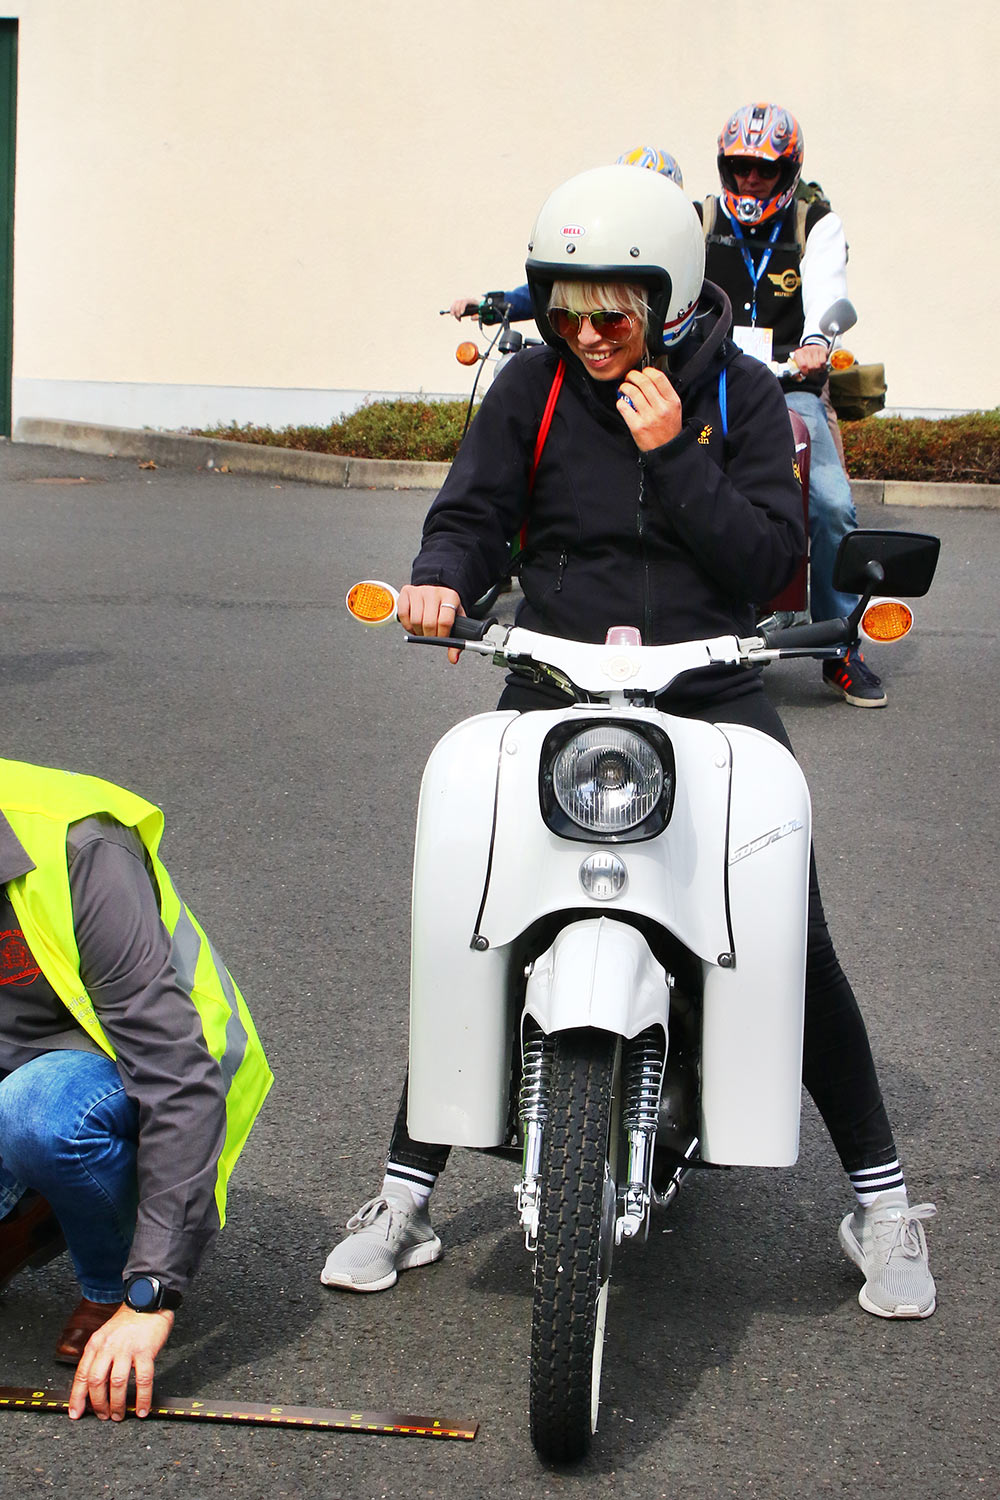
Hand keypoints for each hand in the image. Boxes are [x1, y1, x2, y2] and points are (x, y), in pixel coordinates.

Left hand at [68, 1306, 173, 1421]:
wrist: (147, 1301)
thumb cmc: (128, 1322)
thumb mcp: (105, 1336)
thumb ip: (98, 1357)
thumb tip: (93, 1386)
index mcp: (95, 1344)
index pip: (82, 1375)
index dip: (77, 1397)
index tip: (76, 1413)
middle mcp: (108, 1347)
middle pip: (97, 1382)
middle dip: (98, 1404)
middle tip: (103, 1416)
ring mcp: (127, 1349)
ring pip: (117, 1383)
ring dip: (117, 1404)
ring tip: (119, 1415)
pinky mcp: (145, 1350)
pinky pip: (143, 1380)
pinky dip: (142, 1398)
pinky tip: (141, 1408)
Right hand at [397, 584, 464, 663]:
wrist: (437, 591)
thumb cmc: (446, 607)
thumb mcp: (456, 620)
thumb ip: (457, 640)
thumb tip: (453, 658)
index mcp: (450, 597)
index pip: (445, 621)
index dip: (442, 635)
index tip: (441, 639)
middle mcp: (434, 592)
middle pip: (429, 622)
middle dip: (429, 636)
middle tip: (431, 637)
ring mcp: (419, 591)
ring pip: (415, 620)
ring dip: (418, 632)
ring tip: (423, 631)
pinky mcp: (406, 592)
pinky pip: (403, 614)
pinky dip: (407, 625)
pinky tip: (413, 626)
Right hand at [449, 295, 478, 320]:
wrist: (480, 308)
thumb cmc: (480, 311)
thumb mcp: (481, 315)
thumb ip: (477, 317)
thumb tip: (471, 318)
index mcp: (472, 300)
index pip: (465, 301)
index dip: (462, 307)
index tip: (461, 314)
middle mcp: (466, 299)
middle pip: (458, 302)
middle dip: (456, 309)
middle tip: (458, 316)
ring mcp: (462, 300)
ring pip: (455, 303)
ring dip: (453, 309)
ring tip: (454, 316)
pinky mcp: (460, 303)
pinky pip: (454, 305)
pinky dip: (452, 310)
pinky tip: (454, 316)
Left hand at [616, 366, 682, 450]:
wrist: (666, 451)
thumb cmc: (668, 429)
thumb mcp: (674, 408)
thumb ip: (664, 393)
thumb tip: (648, 377)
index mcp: (672, 401)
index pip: (659, 377)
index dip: (647, 371)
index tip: (643, 372)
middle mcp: (661, 408)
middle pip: (643, 382)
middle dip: (632, 375)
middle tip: (629, 377)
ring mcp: (649, 417)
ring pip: (632, 392)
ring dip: (624, 387)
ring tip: (624, 388)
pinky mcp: (637, 426)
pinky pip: (624, 406)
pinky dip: (620, 402)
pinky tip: (622, 403)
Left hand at [791, 343, 828, 373]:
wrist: (812, 351)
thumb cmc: (804, 361)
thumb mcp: (798, 366)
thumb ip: (796, 375)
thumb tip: (800, 379)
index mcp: (798, 353)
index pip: (803, 365)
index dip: (805, 371)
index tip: (805, 374)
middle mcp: (806, 349)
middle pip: (811, 366)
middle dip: (811, 372)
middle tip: (811, 373)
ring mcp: (814, 348)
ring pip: (817, 365)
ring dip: (817, 370)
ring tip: (815, 370)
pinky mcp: (822, 350)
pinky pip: (823, 362)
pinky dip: (822, 366)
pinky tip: (820, 366)